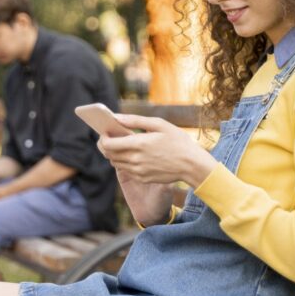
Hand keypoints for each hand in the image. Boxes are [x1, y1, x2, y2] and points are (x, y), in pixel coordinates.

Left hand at [98, 114, 216, 188]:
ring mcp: (138, 171)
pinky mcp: (142, 178)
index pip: (108, 144)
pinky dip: (124, 162)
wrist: (192, 164)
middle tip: (109, 137)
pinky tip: (133, 154)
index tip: (104, 131)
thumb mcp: (159, 124)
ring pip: (115, 163)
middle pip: (108, 154)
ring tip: (121, 144)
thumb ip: (135, 120)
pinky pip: (126, 170)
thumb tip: (116, 117)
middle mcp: (135, 160)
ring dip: (114, 154)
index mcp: (138, 144)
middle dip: (105, 145)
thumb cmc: (177, 140)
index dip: (102, 138)